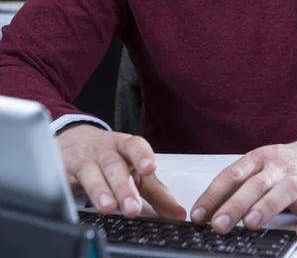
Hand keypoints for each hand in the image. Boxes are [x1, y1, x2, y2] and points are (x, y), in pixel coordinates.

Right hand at [57, 123, 185, 219]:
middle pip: (113, 164)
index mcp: (123, 145)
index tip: (150, 167)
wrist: (73, 139)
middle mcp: (103, 150)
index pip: (134, 145)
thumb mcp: (134, 168)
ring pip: (90, 172)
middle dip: (123, 186)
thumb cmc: (109, 156)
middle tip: (133, 207)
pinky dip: (72, 192)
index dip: (142, 155)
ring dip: (100, 190)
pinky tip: (75, 204)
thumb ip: (156, 191)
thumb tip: (177, 212)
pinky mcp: (64, 171)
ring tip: (109, 207)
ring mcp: (83, 159)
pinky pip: (67, 181)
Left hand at [191, 140, 296, 242]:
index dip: (214, 194)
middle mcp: (280, 166)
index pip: (233, 174)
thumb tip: (210, 211)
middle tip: (218, 224)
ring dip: (266, 207)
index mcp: (260, 158)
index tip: (198, 214)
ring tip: (251, 224)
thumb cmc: (288, 164)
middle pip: (255, 184)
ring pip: (284, 191)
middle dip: (235, 204)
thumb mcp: (262, 165)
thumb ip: (241, 185)